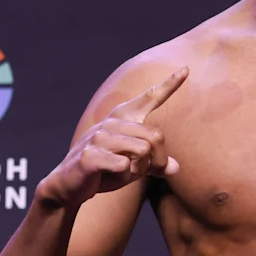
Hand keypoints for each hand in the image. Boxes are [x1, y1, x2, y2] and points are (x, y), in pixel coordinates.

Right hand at [37, 67, 187, 208]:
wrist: (68, 185)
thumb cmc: (103, 172)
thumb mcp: (133, 168)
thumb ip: (154, 165)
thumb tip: (176, 168)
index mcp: (123, 119)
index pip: (150, 98)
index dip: (169, 85)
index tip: (186, 69)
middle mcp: (112, 122)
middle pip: (156, 136)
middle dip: (157, 160)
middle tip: (144, 172)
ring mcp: (99, 136)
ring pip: (143, 151)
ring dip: (138, 170)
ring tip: (120, 172)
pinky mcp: (90, 154)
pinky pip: (124, 166)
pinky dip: (122, 177)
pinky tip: (106, 176)